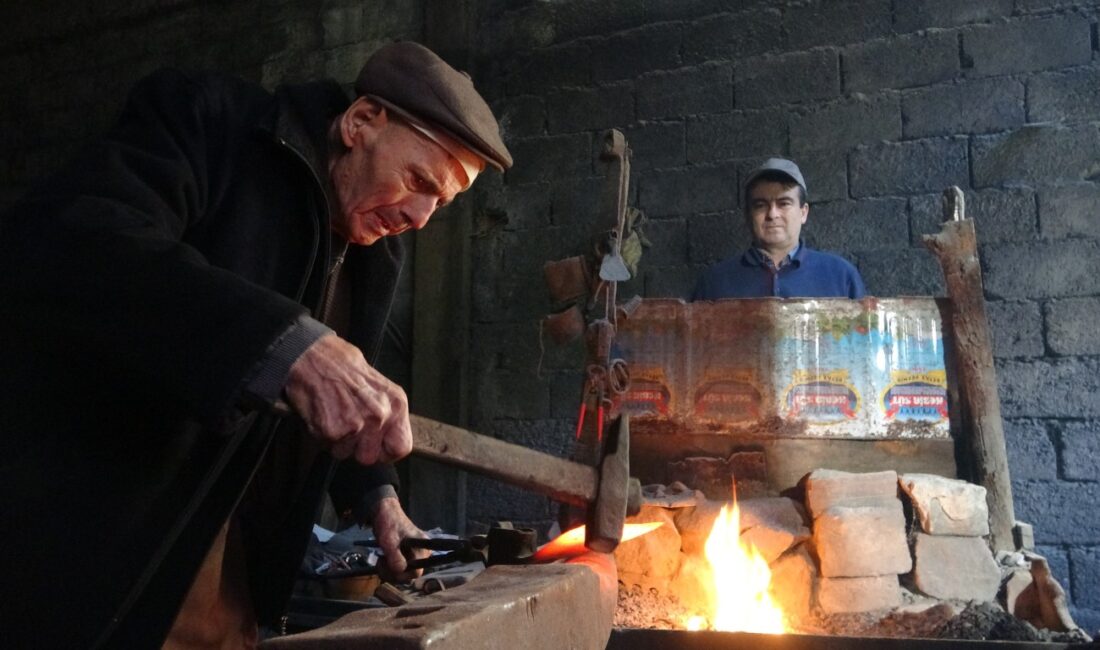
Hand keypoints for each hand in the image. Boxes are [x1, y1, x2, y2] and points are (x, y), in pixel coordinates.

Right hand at [285, 333, 411, 464]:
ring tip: (333, 415)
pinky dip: (321, 435)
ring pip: (345, 454)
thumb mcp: (378, 385)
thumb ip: (386, 413)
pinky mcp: (333, 431)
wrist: (312, 355)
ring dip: (337, 441)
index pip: (401, 448)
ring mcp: (357, 425)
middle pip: (369, 457)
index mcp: (396, 404)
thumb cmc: (342, 365)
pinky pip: (327, 446)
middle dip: (355, 448)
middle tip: (347, 427)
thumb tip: (386, 436)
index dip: (385, 452)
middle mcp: (380, 416)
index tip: (375, 448)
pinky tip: (322, 414)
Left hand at [371, 496, 429, 579]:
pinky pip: (401, 568)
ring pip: (404, 573)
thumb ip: (395, 557)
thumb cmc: (387, 523)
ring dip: (390, 572)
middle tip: (380, 564)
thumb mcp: (388, 540)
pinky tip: (383, 560)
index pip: (416, 572)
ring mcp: (415, 554)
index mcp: (422, 547)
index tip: (388, 568)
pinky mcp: (407, 555)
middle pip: (410, 575)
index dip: (401, 574)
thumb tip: (399, 572)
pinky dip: (390, 568)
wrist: (383, 511)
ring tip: (380, 561)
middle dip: (393, 573)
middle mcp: (422, 552)